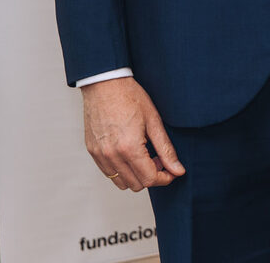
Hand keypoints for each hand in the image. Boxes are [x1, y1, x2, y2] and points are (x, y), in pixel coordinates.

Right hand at [81, 77, 184, 191]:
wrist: (104, 84)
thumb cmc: (130, 97)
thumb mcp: (154, 121)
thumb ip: (166, 149)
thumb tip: (178, 170)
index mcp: (129, 148)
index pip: (150, 179)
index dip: (165, 178)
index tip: (172, 171)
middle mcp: (111, 155)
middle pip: (136, 184)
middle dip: (152, 176)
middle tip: (159, 158)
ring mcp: (99, 155)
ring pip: (121, 182)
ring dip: (136, 175)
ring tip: (144, 155)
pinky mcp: (92, 152)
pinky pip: (108, 172)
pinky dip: (122, 170)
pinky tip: (130, 153)